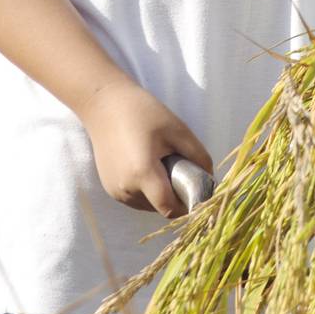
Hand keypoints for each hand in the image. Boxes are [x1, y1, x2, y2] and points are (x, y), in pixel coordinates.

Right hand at [80, 77, 213, 218]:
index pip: (170, 208)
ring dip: (159, 194)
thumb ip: (198, 156)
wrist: (104, 105)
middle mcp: (126, 189)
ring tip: (159, 164)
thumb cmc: (143, 112)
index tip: (197, 190)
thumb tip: (210, 179)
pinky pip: (135, 199)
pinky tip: (145, 165)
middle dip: (174, 195)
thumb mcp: (178, 129)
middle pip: (160, 207)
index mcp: (142, 174)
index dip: (188, 204)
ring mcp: (115, 191)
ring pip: (148, 205)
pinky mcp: (109, 189)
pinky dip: (146, 190)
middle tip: (178, 168)